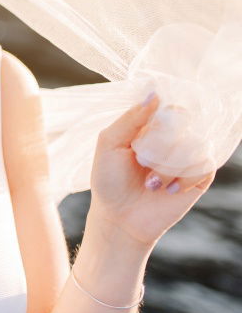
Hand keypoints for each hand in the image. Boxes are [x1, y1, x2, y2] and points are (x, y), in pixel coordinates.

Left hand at [88, 93, 215, 247]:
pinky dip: (182, 178)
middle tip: (141, 161)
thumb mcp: (109, 144)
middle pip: (182, 121)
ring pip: (192, 143)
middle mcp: (171, 136)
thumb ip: (130, 119)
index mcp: (148, 124)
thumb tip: (154, 94)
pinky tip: (168, 190)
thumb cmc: (109, 179)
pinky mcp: (199, 175)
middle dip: (159, 144)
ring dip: (168, 165)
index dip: (158, 115)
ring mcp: (186, 155)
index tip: (142, 134)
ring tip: (151, 183)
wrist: (120, 217)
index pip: (165, 104)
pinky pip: (203, 164)